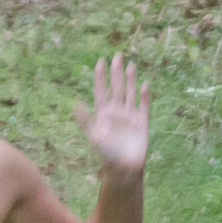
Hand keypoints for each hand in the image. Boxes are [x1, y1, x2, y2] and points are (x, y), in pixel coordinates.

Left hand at [75, 55, 149, 175]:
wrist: (124, 167)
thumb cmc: (106, 154)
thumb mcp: (93, 136)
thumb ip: (85, 120)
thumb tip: (76, 105)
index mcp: (103, 114)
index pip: (101, 91)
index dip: (100, 77)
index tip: (99, 62)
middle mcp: (116, 112)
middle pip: (116, 88)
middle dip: (116, 72)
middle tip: (116, 55)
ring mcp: (130, 116)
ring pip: (129, 93)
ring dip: (130, 79)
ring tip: (130, 64)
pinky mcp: (142, 122)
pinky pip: (144, 105)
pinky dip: (144, 95)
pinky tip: (145, 84)